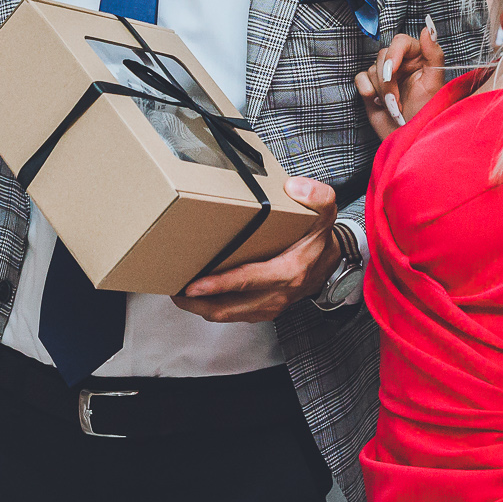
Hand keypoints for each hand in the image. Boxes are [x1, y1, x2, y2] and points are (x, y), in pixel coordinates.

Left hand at [172, 177, 341, 322]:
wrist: (330, 264)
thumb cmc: (318, 237)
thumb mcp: (325, 212)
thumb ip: (317, 196)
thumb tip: (294, 186)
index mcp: (288, 272)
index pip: (247, 281)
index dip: (218, 285)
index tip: (192, 284)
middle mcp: (277, 295)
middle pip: (229, 307)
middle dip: (197, 302)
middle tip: (172, 288)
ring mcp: (270, 307)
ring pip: (227, 315)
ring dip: (200, 307)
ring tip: (177, 291)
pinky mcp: (263, 311)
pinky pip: (233, 315)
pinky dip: (212, 307)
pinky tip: (197, 295)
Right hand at [355, 20, 447, 140]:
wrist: (409, 140)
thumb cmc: (426, 114)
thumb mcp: (434, 84)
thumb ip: (434, 54)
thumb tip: (429, 27)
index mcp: (419, 58)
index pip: (400, 41)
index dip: (394, 54)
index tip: (391, 72)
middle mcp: (402, 64)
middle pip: (383, 55)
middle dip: (388, 81)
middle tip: (397, 101)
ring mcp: (385, 76)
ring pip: (372, 68)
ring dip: (381, 90)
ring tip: (394, 107)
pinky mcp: (371, 87)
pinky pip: (360, 78)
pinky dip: (366, 90)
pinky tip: (377, 103)